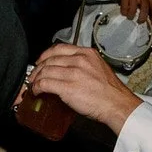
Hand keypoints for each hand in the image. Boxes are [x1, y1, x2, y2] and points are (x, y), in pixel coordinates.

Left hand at [22, 42, 142, 137]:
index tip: (42, 60)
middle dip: (39, 67)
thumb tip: (69, 70)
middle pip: (50, 59)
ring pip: (46, 70)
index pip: (60, 48)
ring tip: (34, 84)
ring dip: (36, 78)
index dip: (46, 54)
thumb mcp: (98, 68)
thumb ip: (84, 65)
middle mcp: (79, 60)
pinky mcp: (67, 87)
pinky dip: (38, 87)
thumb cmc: (111, 92)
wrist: (117, 104)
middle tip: (35, 75)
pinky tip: (37, 91)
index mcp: (87, 54)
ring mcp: (73, 73)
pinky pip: (45, 83)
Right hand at [114, 0, 151, 28]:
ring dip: (130, 16)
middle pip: (144, 11)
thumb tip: (150, 21)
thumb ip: (147, 6)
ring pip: (133, 12)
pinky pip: (124, 9)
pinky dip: (123, 12)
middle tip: (138, 21)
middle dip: (141, 19)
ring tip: (129, 15)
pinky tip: (124, 10)